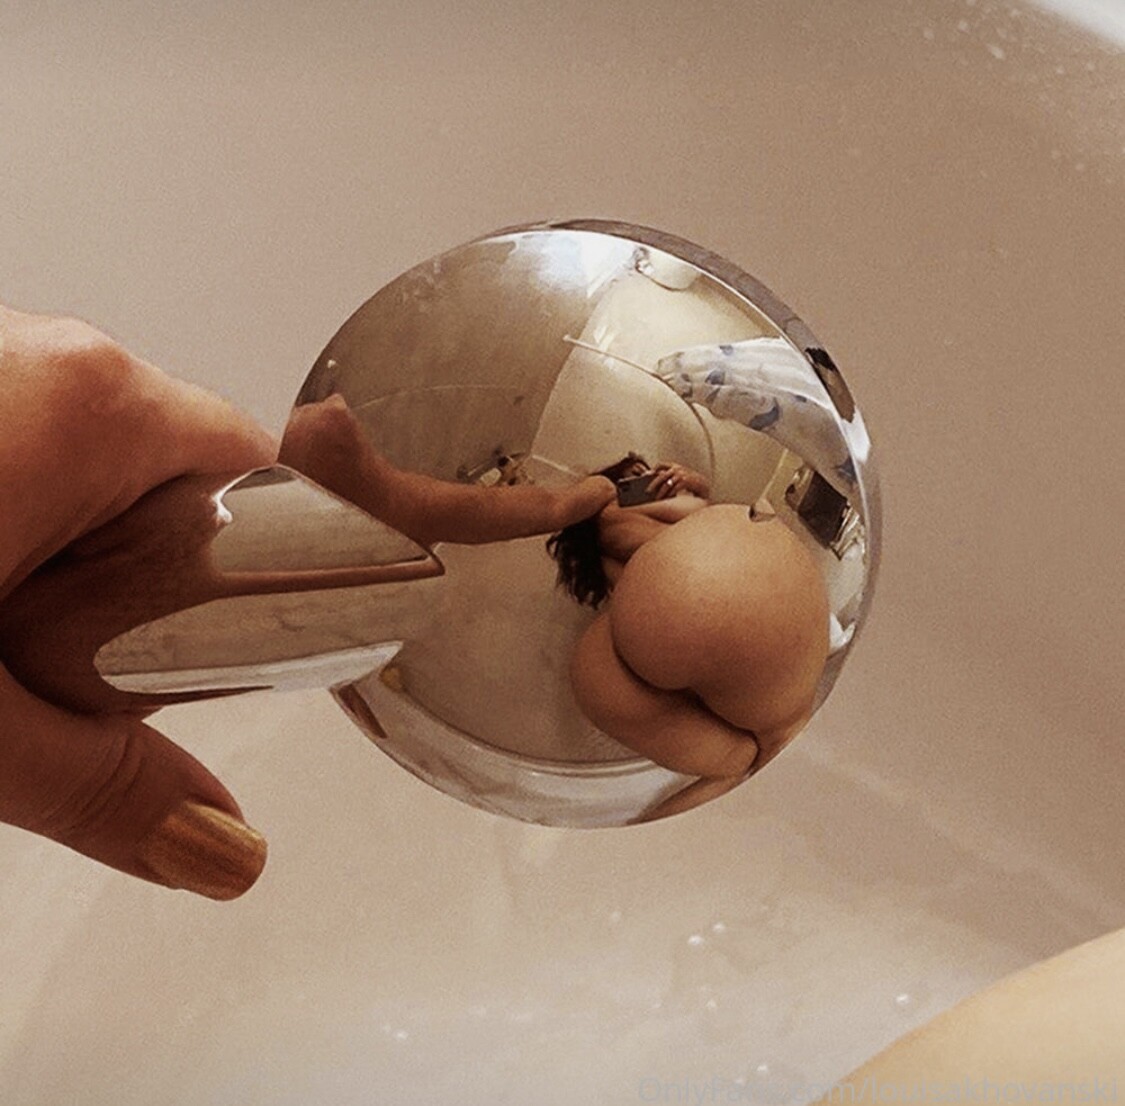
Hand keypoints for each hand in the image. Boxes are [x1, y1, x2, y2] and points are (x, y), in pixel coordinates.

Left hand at [0, 306, 275, 898]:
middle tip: (68, 661)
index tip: (201, 640)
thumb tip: (223, 846)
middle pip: (178, 481)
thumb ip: (104, 787)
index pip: (260, 474)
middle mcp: (49, 357)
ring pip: (94, 473)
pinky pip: (25, 453)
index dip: (251, 569)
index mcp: (96, 406)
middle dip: (146, 584)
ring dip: (69, 564)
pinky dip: (12, 529)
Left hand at [647, 462, 710, 499]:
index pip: (661, 464)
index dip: (653, 469)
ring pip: (667, 484)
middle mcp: (677, 468)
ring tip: (656, 498)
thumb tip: (654, 485)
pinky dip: (670, 494)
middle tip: (647, 491)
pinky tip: (667, 498)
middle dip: (653, 484)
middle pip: (661, 475)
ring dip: (661, 492)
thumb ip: (669, 476)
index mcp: (675, 466)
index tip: (646, 475)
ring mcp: (681, 474)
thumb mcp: (679, 475)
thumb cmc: (687, 481)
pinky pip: (674, 489)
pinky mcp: (685, 481)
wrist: (702, 484)